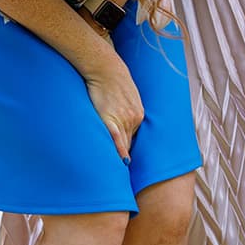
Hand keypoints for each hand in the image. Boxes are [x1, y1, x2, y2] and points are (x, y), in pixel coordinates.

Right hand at [81, 47, 142, 161]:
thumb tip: (120, 125)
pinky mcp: (111, 118)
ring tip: (115, 171)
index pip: (133, 139)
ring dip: (119, 156)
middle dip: (125, 157)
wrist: (106, 68)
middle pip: (129, 144)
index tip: (126, 164)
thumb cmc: (111, 82)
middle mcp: (135, 119)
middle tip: (123, 175)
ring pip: (123, 144)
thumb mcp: (126, 98)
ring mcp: (125, 119)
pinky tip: (122, 162)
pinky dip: (119, 151)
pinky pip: (117, 139)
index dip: (127, 151)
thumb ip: (125, 112)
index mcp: (138, 116)